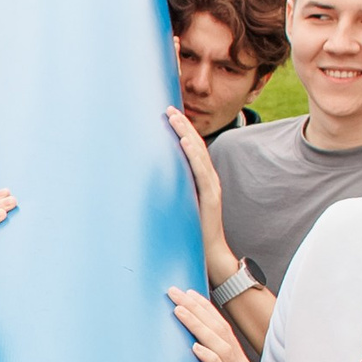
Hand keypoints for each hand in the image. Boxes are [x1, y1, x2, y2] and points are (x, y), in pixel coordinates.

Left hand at [164, 106, 237, 286]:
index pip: (192, 149)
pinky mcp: (211, 196)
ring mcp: (211, 186)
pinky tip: (184, 142)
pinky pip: (202, 171)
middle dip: (182, 125)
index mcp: (202, 179)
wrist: (211, 253)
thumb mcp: (180, 206)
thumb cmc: (193, 232)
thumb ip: (172, 193)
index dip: (182, 130)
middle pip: (196, 145)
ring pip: (199, 153)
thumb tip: (150, 186)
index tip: (169, 114)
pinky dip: (193, 154)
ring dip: (186, 133)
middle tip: (168, 108)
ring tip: (174, 118)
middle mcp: (209, 178)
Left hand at [168, 286, 314, 361]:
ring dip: (198, 326)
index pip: (222, 332)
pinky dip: (210, 360)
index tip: (187, 295)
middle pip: (218, 331)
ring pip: (219, 347)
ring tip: (179, 309)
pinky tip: (195, 348)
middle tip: (174, 290)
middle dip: (195, 308)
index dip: (205, 312)